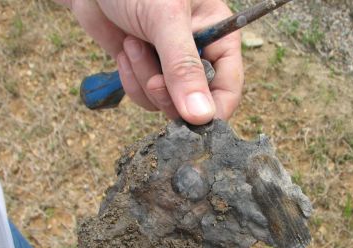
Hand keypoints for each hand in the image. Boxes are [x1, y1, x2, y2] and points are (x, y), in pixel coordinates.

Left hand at [55, 0, 243, 123]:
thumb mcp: (166, 19)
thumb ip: (184, 67)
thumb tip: (202, 116)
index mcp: (219, 37)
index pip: (228, 87)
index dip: (213, 110)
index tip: (193, 123)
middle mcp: (199, 54)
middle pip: (196, 103)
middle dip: (170, 95)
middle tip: (154, 79)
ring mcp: (170, 65)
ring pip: (167, 102)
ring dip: (144, 80)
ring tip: (132, 44)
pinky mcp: (145, 70)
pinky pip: (144, 96)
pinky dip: (131, 80)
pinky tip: (124, 51)